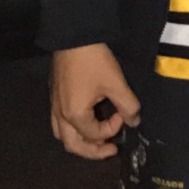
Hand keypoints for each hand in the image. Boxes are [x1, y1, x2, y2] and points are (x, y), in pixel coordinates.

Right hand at [51, 43, 139, 159]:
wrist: (73, 37)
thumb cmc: (94, 61)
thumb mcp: (116, 84)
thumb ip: (127, 106)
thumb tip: (134, 121)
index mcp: (75, 114)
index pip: (95, 135)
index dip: (112, 129)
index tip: (123, 115)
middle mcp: (60, 115)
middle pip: (73, 145)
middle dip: (93, 151)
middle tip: (111, 149)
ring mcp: (54, 106)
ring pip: (63, 136)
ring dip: (80, 142)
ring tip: (98, 139)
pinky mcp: (54, 97)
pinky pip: (59, 123)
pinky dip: (73, 130)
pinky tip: (86, 121)